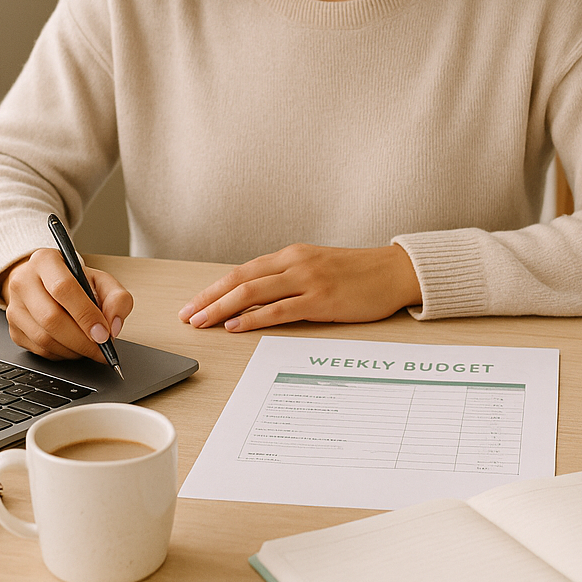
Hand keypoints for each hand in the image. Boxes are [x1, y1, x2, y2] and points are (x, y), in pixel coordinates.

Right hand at [0, 248, 133, 361]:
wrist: (46, 284)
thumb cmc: (74, 281)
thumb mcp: (100, 280)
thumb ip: (117, 298)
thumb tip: (113, 326)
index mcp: (45, 261)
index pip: (64, 289)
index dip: (86, 314)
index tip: (103, 333)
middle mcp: (24, 282)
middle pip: (51, 318)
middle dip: (82, 340)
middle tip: (101, 348)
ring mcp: (15, 307)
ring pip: (44, 338)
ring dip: (73, 350)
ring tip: (90, 347)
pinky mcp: (13, 330)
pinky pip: (39, 350)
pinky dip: (62, 354)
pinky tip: (74, 347)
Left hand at [178, 243, 421, 332]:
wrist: (394, 272)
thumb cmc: (358, 274)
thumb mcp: (318, 268)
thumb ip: (290, 280)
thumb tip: (258, 300)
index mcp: (292, 255)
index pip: (242, 271)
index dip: (214, 288)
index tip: (194, 303)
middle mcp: (295, 263)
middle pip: (240, 279)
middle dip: (209, 298)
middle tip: (187, 315)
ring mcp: (307, 280)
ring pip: (253, 292)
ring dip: (222, 308)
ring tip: (202, 322)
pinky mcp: (321, 300)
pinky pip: (279, 310)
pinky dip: (253, 318)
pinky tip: (235, 326)